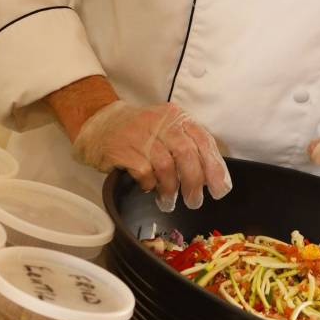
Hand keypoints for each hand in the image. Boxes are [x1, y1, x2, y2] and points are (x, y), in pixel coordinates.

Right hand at [72, 100, 231, 211]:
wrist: (100, 124)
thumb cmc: (140, 133)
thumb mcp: (167, 131)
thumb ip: (189, 147)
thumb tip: (212, 178)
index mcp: (177, 118)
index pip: (204, 141)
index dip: (215, 167)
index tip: (220, 189)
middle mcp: (161, 123)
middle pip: (187, 154)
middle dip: (194, 182)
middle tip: (194, 201)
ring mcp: (140, 134)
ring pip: (166, 165)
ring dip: (171, 189)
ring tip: (169, 202)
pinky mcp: (122, 148)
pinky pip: (143, 171)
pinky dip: (149, 184)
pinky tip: (148, 188)